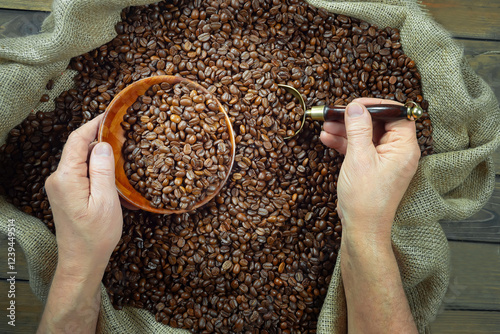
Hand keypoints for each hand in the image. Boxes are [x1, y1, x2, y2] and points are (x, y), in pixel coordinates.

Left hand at [45, 115, 122, 276]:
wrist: (82, 260)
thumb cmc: (96, 235)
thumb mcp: (106, 201)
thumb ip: (102, 170)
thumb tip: (102, 144)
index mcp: (66, 178)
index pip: (77, 140)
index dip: (93, 124)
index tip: (109, 113)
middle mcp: (57, 179)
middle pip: (76, 147)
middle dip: (96, 135)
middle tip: (120, 129)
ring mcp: (59, 186)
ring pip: (78, 159)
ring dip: (96, 150)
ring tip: (118, 144)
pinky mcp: (64, 193)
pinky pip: (78, 170)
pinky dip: (93, 164)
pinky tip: (109, 165)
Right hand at [320, 98, 419, 244]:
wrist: (362, 227)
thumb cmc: (366, 198)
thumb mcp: (359, 158)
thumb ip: (358, 128)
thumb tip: (355, 106)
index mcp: (404, 147)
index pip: (396, 114)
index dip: (375, 105)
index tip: (354, 104)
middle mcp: (398, 152)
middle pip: (378, 123)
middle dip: (355, 118)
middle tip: (335, 113)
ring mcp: (384, 160)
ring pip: (366, 135)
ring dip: (346, 130)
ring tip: (326, 125)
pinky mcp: (372, 167)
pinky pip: (360, 148)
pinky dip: (345, 143)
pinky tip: (327, 138)